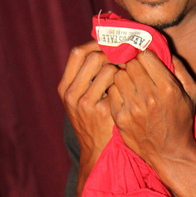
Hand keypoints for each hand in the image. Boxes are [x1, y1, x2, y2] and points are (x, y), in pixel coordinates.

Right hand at [58, 41, 117, 169]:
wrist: (98, 151)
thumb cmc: (93, 121)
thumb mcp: (80, 100)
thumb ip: (86, 77)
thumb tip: (104, 46)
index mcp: (65, 88)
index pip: (77, 53)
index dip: (95, 45)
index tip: (111, 46)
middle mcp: (71, 94)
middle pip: (92, 56)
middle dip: (111, 55)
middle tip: (123, 60)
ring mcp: (86, 103)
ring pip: (106, 68)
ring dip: (120, 69)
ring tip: (126, 77)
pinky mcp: (103, 111)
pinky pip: (117, 84)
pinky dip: (125, 83)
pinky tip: (130, 89)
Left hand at [108, 49, 195, 169]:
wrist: (170, 153)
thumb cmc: (181, 121)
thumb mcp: (191, 93)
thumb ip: (180, 68)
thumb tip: (164, 49)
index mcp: (167, 88)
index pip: (145, 56)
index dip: (145, 56)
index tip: (145, 62)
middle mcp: (149, 96)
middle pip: (130, 64)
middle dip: (133, 65)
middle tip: (136, 72)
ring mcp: (133, 108)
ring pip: (118, 76)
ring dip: (123, 77)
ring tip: (130, 85)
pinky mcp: (120, 117)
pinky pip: (112, 92)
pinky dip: (116, 92)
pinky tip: (125, 97)